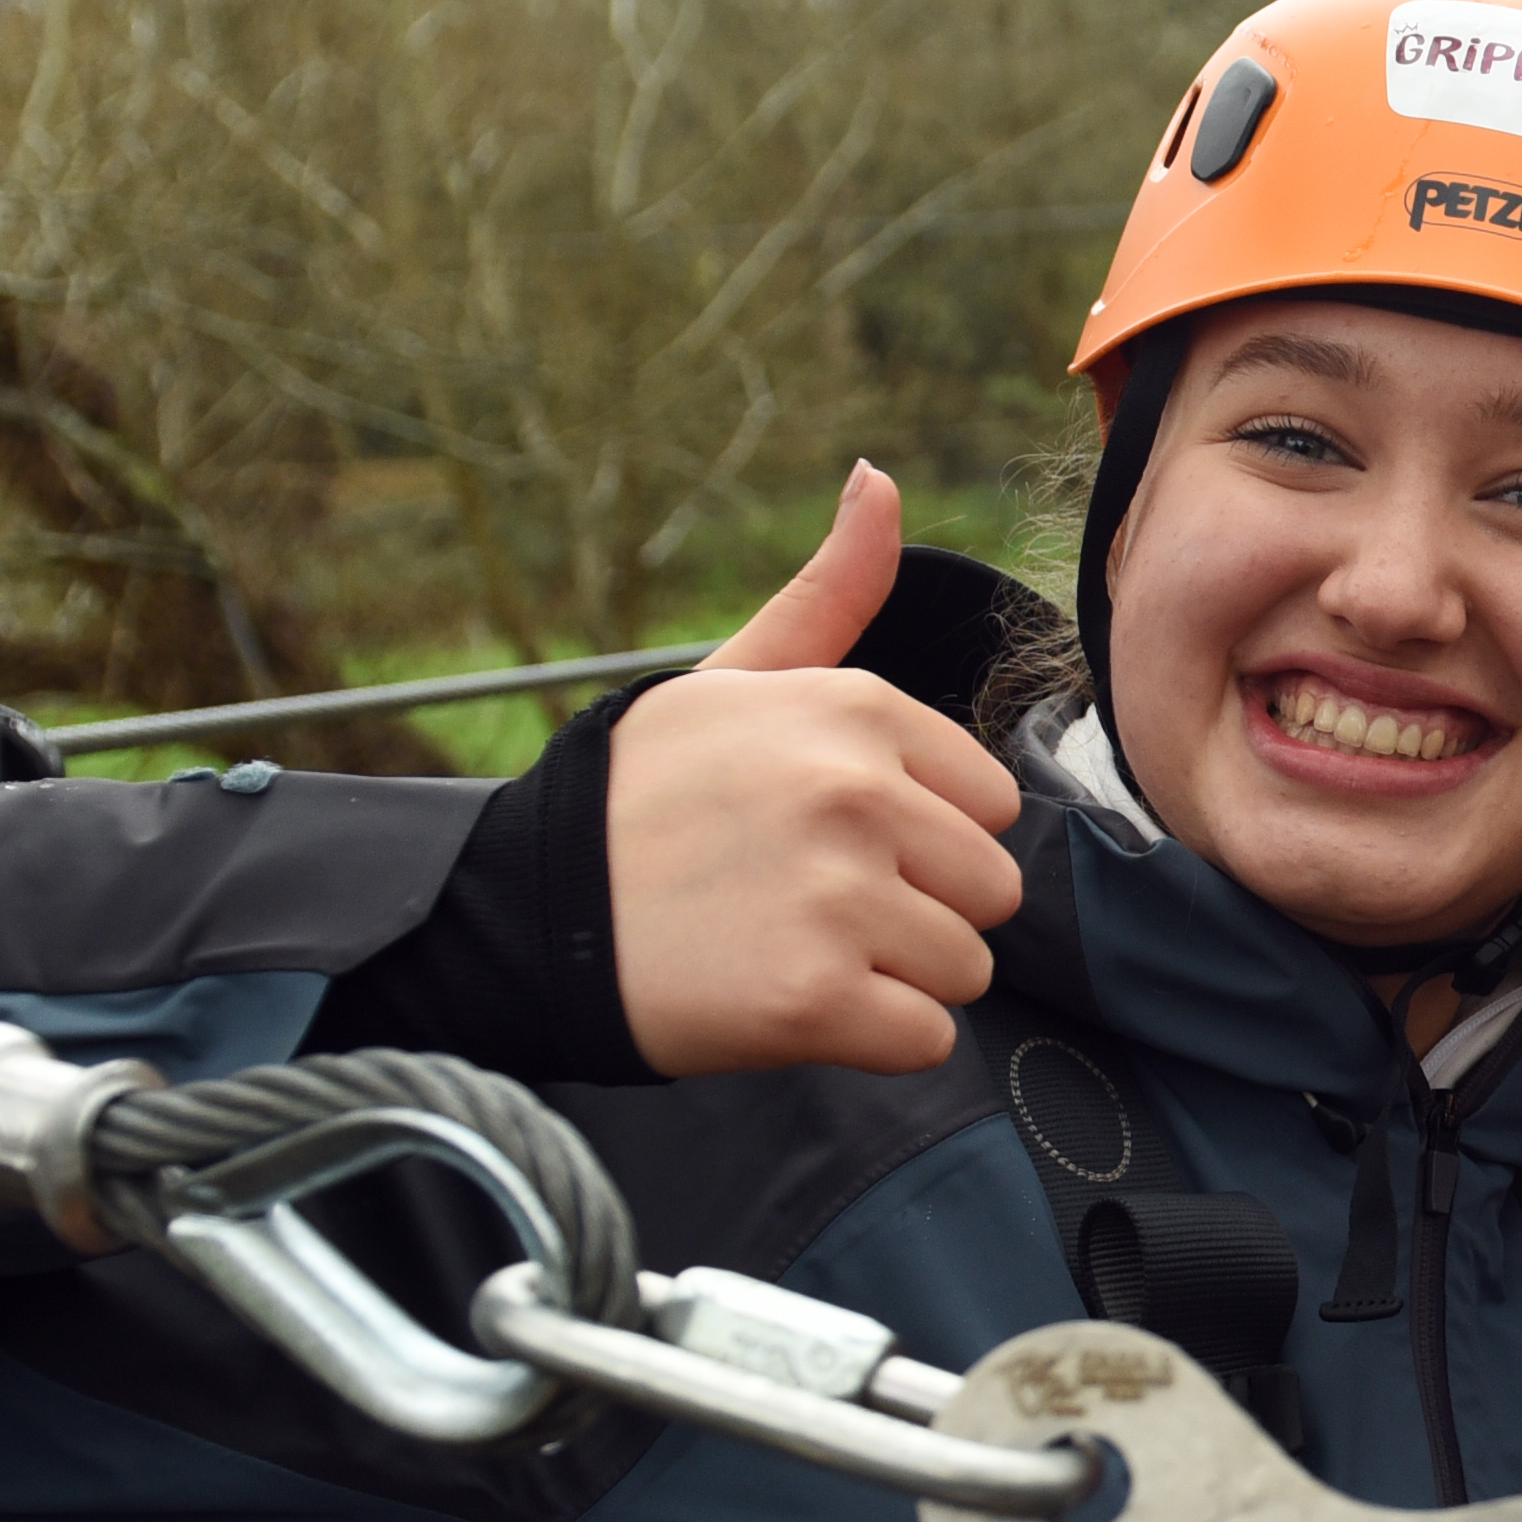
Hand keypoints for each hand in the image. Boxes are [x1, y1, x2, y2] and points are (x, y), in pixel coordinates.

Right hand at [608, 464, 1027, 1075]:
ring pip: (966, 969)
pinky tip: (791, 1006)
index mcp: (856, 711)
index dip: (923, 838)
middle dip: (922, 912)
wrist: (529, 915)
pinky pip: (926, 1041)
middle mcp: (857, 794)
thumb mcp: (732, 677)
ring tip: (795, 950)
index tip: (829, 843)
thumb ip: (829, 592)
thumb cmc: (644, 799)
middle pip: (992, 890)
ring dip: (896, 980)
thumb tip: (879, 479)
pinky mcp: (815, 1000)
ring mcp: (839, 899)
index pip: (992, 805)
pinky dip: (871, 1042)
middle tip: (813, 908)